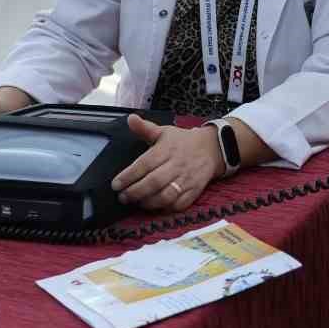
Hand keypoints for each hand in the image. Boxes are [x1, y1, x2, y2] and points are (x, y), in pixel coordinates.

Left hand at [110, 116, 224, 211]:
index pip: (144, 164)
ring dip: (149, 202)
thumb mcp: (164, 132)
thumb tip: (130, 119)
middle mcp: (176, 165)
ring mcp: (186, 179)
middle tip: (123, 197)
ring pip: (166, 195)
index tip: (115, 184)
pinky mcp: (194, 190)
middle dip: (135, 192)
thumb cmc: (183, 142)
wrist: (212, 148)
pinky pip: (180, 204)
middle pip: (154, 182)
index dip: (128, 176)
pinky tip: (156, 206)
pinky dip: (167, 208)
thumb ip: (145, 128)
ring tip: (137, 202)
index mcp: (166, 150)